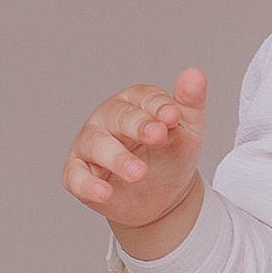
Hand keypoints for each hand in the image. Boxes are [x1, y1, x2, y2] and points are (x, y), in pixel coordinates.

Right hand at [63, 69, 208, 250]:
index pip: (144, 98)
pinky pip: (76, 177)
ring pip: (96, 145)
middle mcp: (108, 118)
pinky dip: (88, 185)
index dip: (158, 107)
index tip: (173, 117)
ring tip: (139, 173)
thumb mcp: (188, 130)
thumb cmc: (170, 156)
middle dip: (137, 126)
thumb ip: (190, 103)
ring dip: (117, 158)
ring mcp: (90, 144)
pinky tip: (105, 193)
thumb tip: (194, 74)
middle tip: (157, 136)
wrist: (163, 198)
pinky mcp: (78, 173)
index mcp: (135, 102)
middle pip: (118, 116)